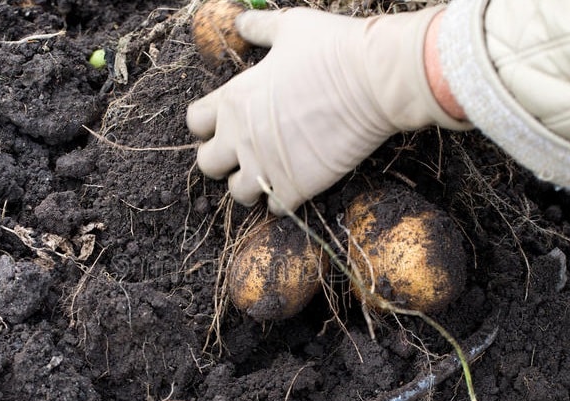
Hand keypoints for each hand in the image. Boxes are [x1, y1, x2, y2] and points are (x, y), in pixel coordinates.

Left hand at [187, 5, 468, 214]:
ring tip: (271, 173)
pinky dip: (283, 201)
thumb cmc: (332, 48)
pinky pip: (274, 209)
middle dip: (224, 160)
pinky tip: (297, 185)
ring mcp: (265, 165)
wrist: (374, 79)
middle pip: (207, 164)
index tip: (230, 123)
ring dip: (251, 185)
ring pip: (237, 193)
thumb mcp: (289, 27)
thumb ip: (259, 28)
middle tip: (248, 152)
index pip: (195, 123)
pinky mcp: (294, 187)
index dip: (209, 125)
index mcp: (233, 99)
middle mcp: (241, 136)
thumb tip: (241, 21)